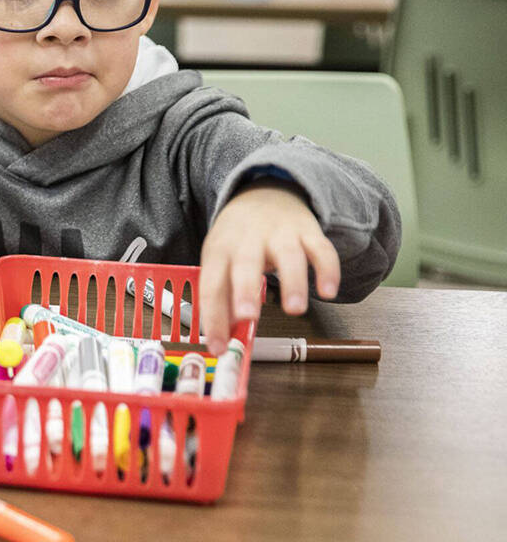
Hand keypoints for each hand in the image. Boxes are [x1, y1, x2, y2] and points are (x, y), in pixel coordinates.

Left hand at [200, 183, 340, 354]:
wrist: (264, 193)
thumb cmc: (238, 239)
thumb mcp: (221, 262)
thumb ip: (223, 299)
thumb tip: (224, 338)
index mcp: (220, 250)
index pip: (211, 284)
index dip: (213, 318)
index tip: (219, 348)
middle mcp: (248, 240)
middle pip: (245, 263)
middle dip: (246, 290)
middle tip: (248, 317)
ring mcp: (280, 234)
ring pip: (288, 255)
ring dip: (292, 282)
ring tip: (295, 309)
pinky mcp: (308, 231)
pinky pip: (321, 249)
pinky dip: (327, 269)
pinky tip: (329, 292)